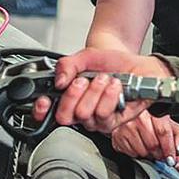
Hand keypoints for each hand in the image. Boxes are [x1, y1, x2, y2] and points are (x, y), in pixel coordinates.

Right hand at [31, 48, 170, 132]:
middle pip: (65, 116)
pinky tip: (115, 86)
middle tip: (85, 80)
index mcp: (69, 97)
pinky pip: (105, 116)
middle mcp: (81, 111)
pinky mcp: (114, 122)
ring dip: (96, 91)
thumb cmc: (112, 63)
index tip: (45, 99)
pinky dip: (110, 96)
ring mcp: (97, 119)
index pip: (46, 113)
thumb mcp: (87, 56)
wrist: (137, 65)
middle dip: (74, 94)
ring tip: (105, 79)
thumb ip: (68, 64)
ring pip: (85, 114)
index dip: (42, 110)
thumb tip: (59, 81)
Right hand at [111, 111, 178, 161]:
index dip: (169, 148)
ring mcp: (126, 126)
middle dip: (159, 152)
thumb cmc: (150, 119)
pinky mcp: (117, 135)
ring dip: (148, 154)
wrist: (128, 115)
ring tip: (148, 145)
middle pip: (152, 144)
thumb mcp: (169, 123)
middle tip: (160, 152)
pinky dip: (137, 153)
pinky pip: (131, 153)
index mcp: (154, 111)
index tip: (171, 158)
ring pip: (142, 151)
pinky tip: (138, 144)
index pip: (163, 132)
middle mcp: (138, 117)